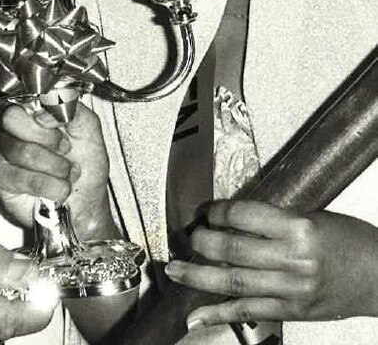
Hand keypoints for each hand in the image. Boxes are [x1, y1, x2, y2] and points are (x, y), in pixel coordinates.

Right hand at [0, 102, 115, 240]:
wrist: (86, 205)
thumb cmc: (85, 167)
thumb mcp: (89, 129)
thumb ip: (72, 109)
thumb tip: (44, 111)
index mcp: (34, 112)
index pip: (23, 96)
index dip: (44, 111)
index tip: (63, 126)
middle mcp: (13, 130)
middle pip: (11, 118)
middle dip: (45, 137)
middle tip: (65, 148)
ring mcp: (4, 154)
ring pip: (21, 150)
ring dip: (54, 166)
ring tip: (66, 173)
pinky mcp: (1, 180)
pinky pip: (20, 177)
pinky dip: (48, 185)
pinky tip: (57, 188)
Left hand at [164, 200, 377, 328]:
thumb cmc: (351, 242)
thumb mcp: (313, 216)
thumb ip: (275, 220)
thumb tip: (233, 220)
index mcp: (298, 228)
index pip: (244, 216)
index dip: (218, 212)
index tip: (207, 210)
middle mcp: (293, 260)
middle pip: (233, 249)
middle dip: (203, 242)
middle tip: (189, 236)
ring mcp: (291, 289)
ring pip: (233, 282)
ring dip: (198, 275)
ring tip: (175, 269)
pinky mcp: (292, 311)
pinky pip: (248, 311)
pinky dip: (219, 313)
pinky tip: (196, 315)